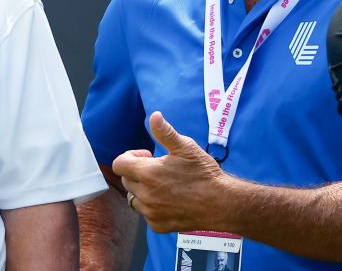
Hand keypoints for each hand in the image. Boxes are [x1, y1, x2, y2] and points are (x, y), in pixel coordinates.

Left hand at [112, 111, 228, 232]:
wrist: (221, 203)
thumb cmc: (204, 173)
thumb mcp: (186, 147)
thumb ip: (165, 132)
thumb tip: (154, 116)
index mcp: (147, 173)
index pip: (119, 164)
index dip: (130, 156)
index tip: (147, 156)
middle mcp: (145, 194)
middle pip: (126, 180)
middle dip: (137, 172)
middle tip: (159, 169)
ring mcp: (151, 212)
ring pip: (134, 198)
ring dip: (143, 190)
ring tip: (163, 185)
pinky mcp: (158, 225)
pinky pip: (146, 213)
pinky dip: (152, 206)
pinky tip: (169, 200)